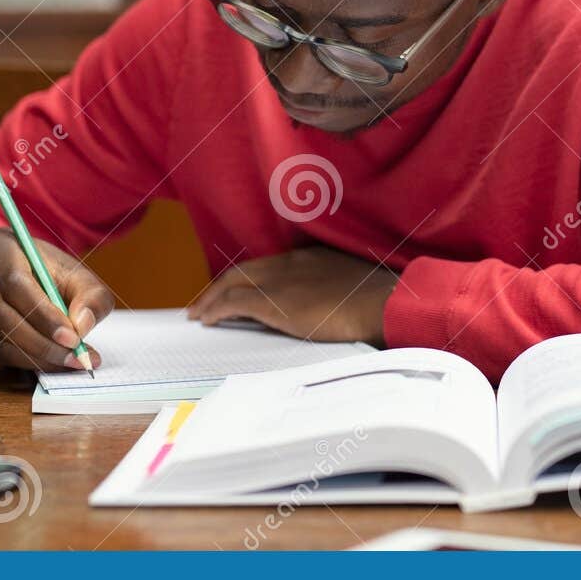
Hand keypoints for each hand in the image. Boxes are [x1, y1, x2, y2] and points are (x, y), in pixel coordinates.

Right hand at [0, 228, 114, 370]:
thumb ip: (91, 297)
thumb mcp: (79, 277)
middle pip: (2, 314)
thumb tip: (82, 324)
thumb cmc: (53, 276)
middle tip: (74, 359)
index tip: (73, 339)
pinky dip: (21, 362)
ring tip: (67, 362)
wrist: (23, 277)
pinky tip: (46, 362)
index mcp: (2, 246)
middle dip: (42, 343)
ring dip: (33, 356)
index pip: (17, 284)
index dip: (44, 315)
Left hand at [186, 246, 398, 344]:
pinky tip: (206, 320)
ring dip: (212, 298)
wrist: (380, 302)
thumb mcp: (353, 288)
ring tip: (200, 312)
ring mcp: (280, 280)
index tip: (239, 289)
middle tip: (206, 301)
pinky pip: (233, 303)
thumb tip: (331, 310)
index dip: (249, 278)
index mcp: (311, 258)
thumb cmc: (377, 302)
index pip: (269, 266)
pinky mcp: (272, 301)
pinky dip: (216, 309)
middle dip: (222, 285)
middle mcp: (291, 263)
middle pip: (244, 270)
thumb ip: (334, 292)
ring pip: (233, 283)